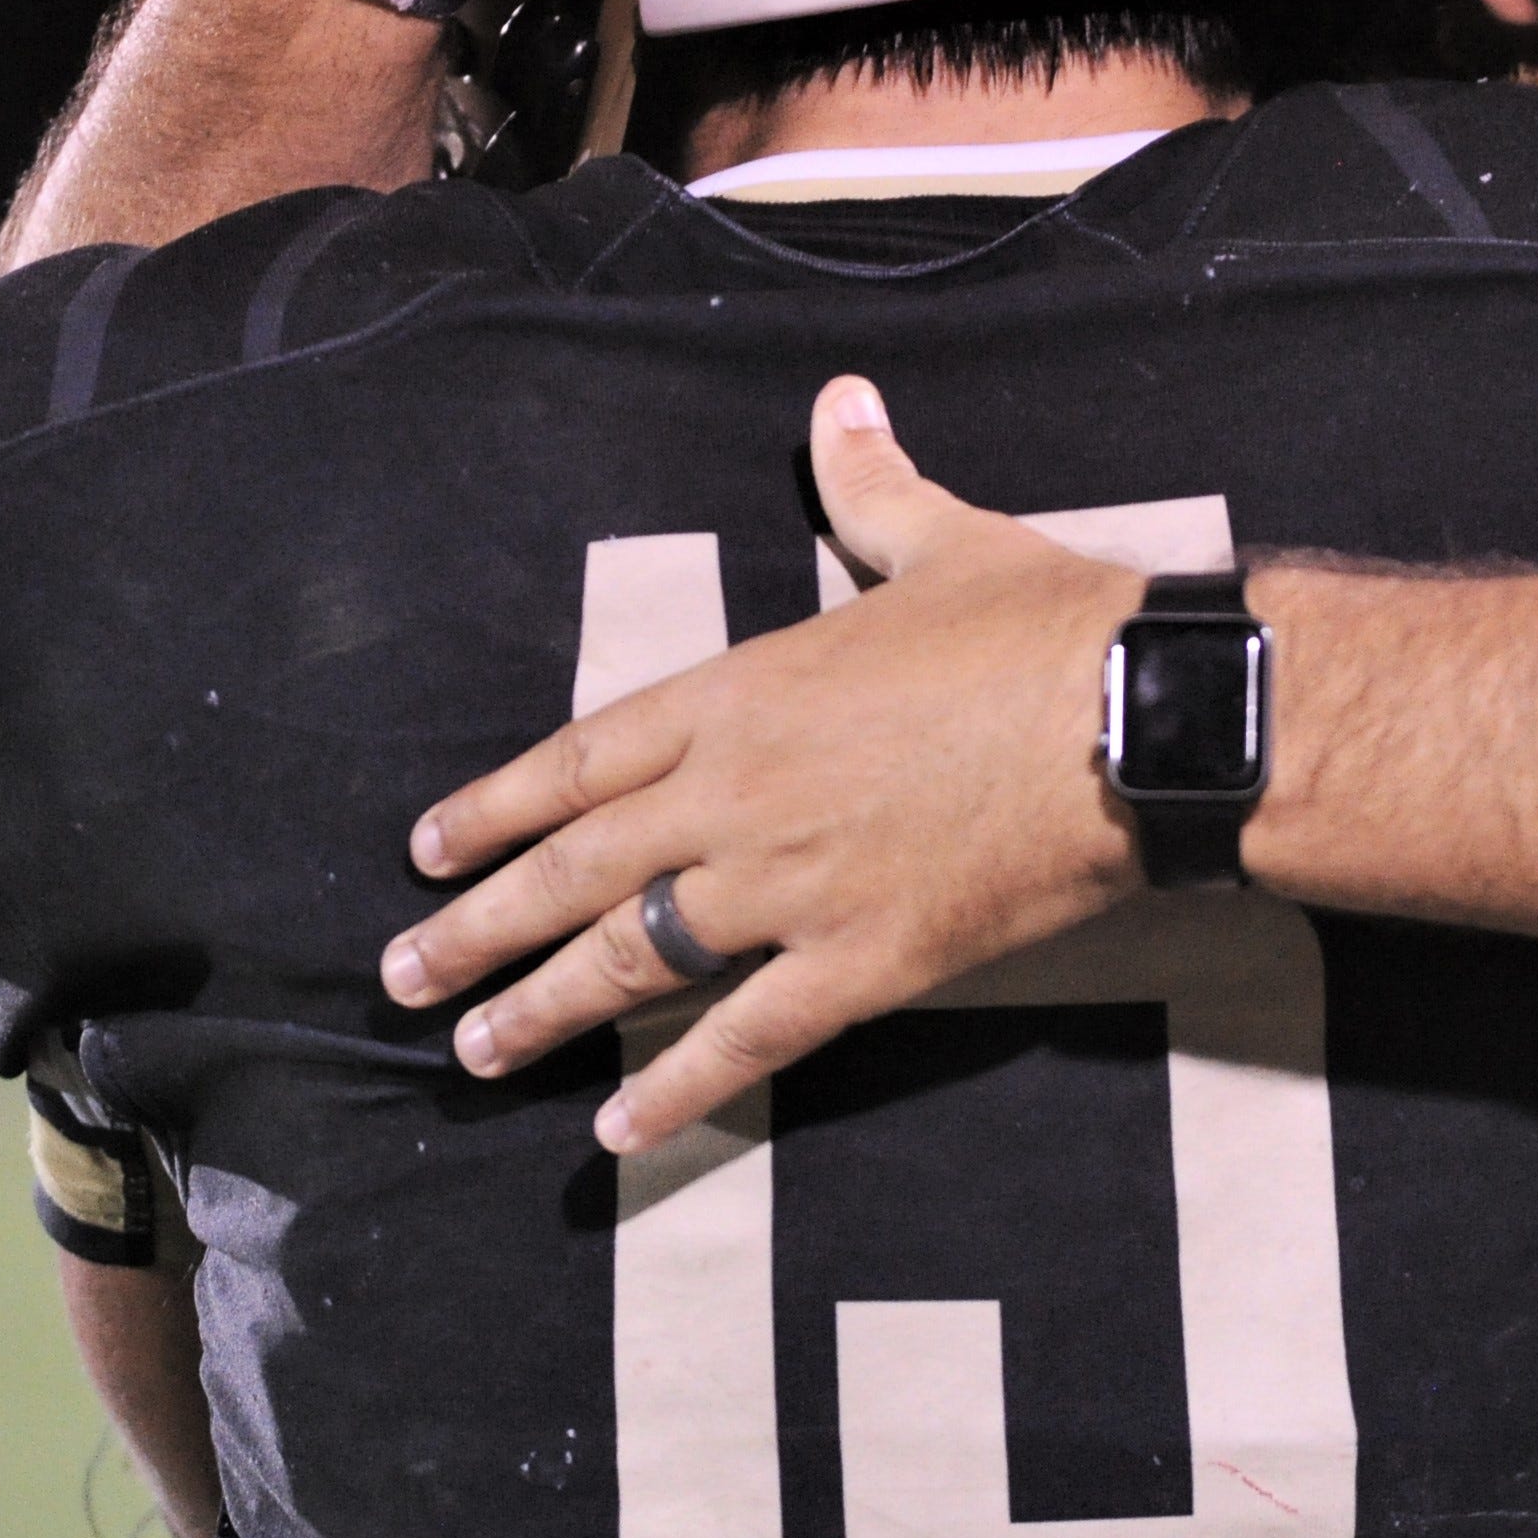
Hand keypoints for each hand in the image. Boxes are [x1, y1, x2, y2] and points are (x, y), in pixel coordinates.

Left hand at [381, 379, 1152, 1151]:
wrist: (1134, 718)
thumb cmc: (1041, 623)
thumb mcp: (941, 538)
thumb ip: (868, 485)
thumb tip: (841, 401)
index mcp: (743, 692)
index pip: (582, 757)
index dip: (498, 807)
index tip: (429, 850)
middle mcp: (737, 794)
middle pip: (576, 869)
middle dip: (480, 926)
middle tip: (403, 973)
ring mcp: (791, 886)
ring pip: (634, 959)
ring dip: (544, 1008)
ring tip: (475, 1050)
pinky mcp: (862, 962)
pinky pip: (747, 1039)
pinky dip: (679, 1090)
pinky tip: (621, 1136)